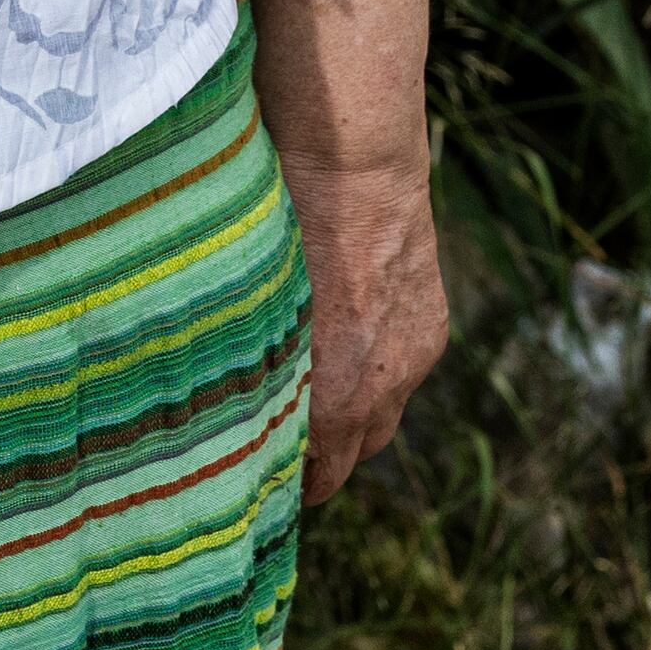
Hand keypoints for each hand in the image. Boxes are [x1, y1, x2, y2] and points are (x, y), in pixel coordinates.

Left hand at [274, 139, 445, 501]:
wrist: (355, 168)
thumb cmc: (279, 231)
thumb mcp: (248, 309)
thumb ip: (249, 368)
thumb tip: (220, 401)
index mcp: (331, 396)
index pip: (316, 473)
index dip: (289, 481)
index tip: (259, 478)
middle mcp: (378, 389)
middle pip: (352, 455)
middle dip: (322, 459)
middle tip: (282, 446)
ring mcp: (411, 359)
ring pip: (383, 417)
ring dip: (353, 417)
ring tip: (314, 399)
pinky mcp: (430, 329)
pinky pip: (404, 374)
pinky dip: (378, 372)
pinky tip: (348, 343)